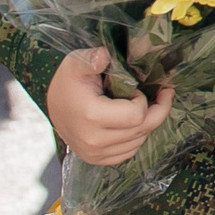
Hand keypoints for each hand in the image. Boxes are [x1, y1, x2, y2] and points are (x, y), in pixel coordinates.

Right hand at [45, 47, 171, 165]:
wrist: (52, 102)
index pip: (137, 115)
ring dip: (146, 124)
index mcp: (91, 116)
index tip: (137, 89)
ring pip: (138, 142)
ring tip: (142, 107)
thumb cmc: (68, 80)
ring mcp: (93, 153)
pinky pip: (128, 153)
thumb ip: (92, 59)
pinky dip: (135, 139)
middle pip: (141, 130)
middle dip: (157, 111)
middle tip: (163, 94)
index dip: (144, 100)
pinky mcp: (95, 159)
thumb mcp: (76, 63)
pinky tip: (131, 124)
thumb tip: (104, 55)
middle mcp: (93, 140)